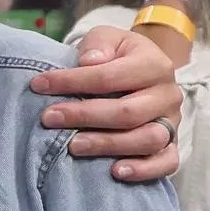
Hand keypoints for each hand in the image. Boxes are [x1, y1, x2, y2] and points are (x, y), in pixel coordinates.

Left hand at [36, 25, 180, 180]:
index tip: (38, 86)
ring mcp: (171, 122)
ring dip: (107, 145)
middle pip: (128, 113)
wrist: (139, 71)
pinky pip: (166, 162)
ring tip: (74, 146)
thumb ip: (98, 44)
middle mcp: (167, 95)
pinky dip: (143, 169)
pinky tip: (115, 171)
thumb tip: (89, 61)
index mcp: (154, 65)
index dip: (72, 81)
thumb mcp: (107, 38)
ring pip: (146, 140)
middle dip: (84, 116)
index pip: (111, 76)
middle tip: (49, 118)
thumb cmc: (116, 56)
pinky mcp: (171, 145)